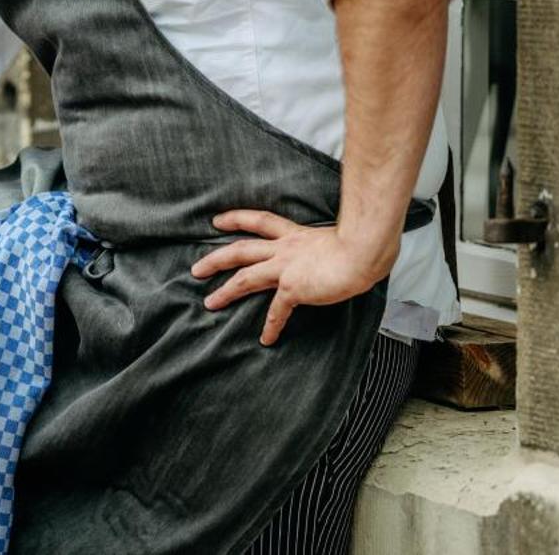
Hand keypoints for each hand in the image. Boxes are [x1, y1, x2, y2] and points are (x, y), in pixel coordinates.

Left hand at [191, 209, 399, 346]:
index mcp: (294, 235)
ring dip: (225, 291)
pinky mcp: (293, 288)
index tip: (217, 221)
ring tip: (209, 303)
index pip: (259, 221)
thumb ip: (328, 246)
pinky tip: (266, 339)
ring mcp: (286, 267)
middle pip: (241, 249)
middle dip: (216, 259)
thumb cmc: (361, 244)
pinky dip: (270, 326)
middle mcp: (285, 248)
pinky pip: (276, 311)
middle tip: (196, 269)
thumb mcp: (338, 238)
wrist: (363, 252)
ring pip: (245, 277)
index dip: (236, 219)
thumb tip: (336, 254)